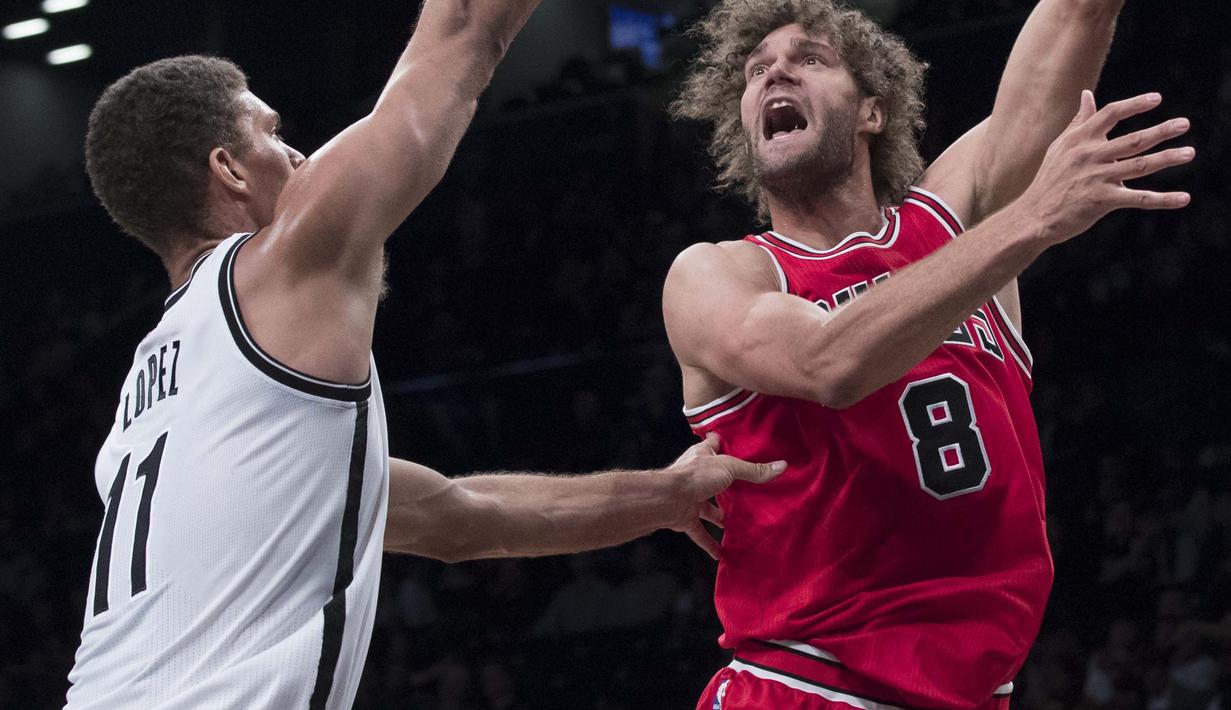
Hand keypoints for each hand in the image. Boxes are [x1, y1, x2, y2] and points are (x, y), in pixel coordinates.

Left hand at [665, 433, 786, 558]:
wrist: (667, 499)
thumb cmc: (694, 476)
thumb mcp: (729, 468)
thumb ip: (754, 471)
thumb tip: (782, 466)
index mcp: (703, 456)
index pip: (714, 444)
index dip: (725, 443)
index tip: (740, 447)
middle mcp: (696, 475)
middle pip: (714, 478)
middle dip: (728, 486)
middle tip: (748, 492)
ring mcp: (690, 497)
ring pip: (708, 508)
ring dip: (720, 516)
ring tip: (738, 523)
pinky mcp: (686, 517)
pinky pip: (700, 532)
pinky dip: (710, 543)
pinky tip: (721, 553)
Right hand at [1021, 90, 1193, 245]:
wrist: (1033, 216)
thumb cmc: (1049, 179)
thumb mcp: (1060, 147)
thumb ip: (1079, 121)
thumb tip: (1087, 94)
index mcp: (1080, 140)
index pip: (1110, 114)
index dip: (1134, 105)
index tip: (1156, 99)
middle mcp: (1090, 156)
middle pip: (1132, 140)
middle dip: (1160, 131)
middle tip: (1184, 124)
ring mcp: (1096, 178)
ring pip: (1139, 166)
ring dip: (1167, 159)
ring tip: (1189, 152)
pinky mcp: (1102, 201)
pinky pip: (1139, 199)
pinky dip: (1162, 200)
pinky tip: (1183, 198)